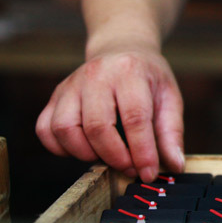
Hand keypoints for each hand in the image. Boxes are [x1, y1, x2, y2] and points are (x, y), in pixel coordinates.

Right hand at [35, 44, 184, 182]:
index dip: (141, 151)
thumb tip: (175, 164)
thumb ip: (171, 132)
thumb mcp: (169, 97)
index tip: (148, 173)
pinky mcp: (55, 96)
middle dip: (115, 157)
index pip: (134, 118)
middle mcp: (96, 75)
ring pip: (65, 129)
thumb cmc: (147, 77)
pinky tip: (84, 150)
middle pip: (97, 127)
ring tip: (107, 157)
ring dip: (86, 154)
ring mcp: (71, 85)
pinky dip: (61, 148)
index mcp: (130, 72)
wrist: (121, 49)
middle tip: (130, 168)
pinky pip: (46, 129)